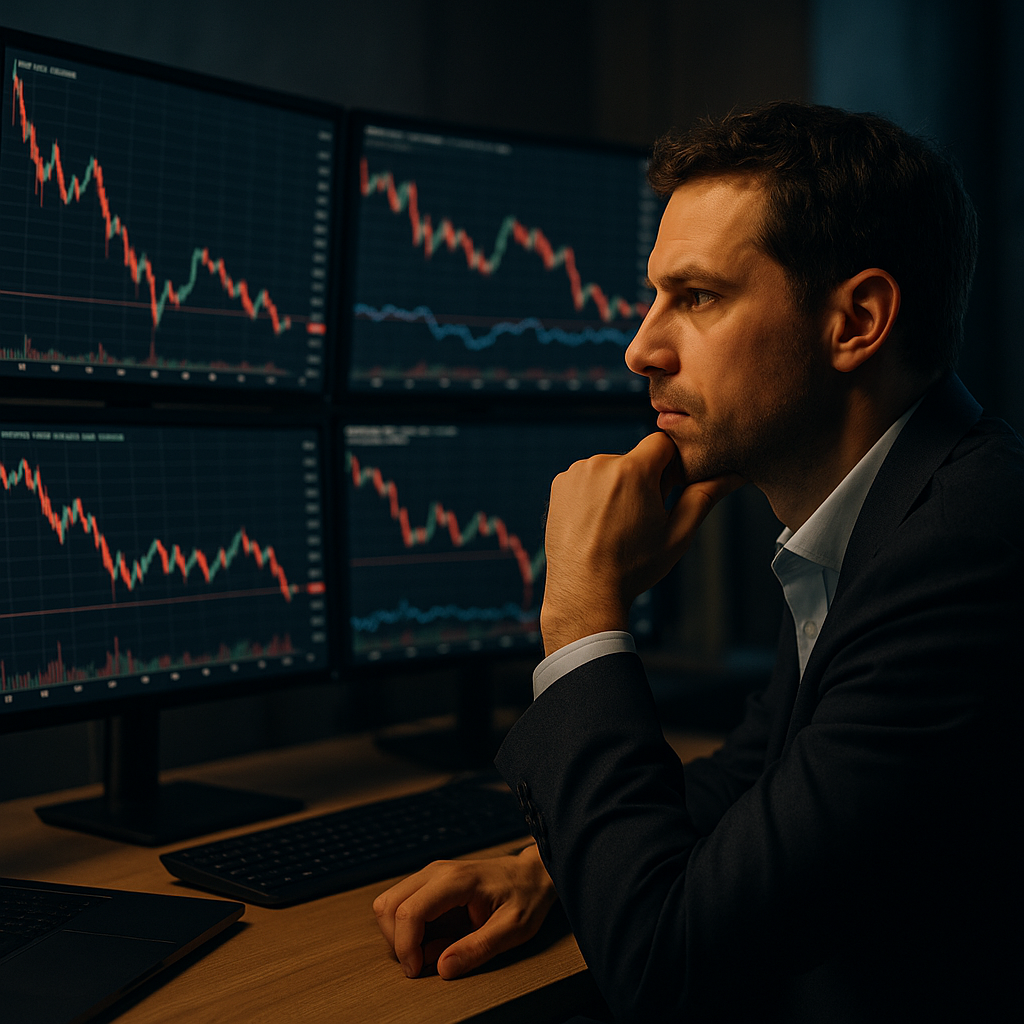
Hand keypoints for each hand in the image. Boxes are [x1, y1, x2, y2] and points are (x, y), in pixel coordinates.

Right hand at [373, 843, 556, 979]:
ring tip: (434, 947)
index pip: (409, 911)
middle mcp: (436, 871)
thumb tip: (442, 968)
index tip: (417, 970)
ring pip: (388, 903)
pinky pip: (402, 905)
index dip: (405, 947)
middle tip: (425, 961)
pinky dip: (408, 928)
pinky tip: (436, 937)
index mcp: (456, 880)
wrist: (531, 875)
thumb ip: (478, 948)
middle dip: (396, 941)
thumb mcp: (512, 929)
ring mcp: (430, 874)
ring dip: (400, 934)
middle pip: (387, 905)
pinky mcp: (429, 883)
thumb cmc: (525, 898)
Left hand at [541, 431, 742, 653]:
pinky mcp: (559, 485)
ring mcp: (575, 474)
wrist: (583, 592)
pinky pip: (586, 479)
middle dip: (644, 480)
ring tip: (616, 525)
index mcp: (632, 470)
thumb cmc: (633, 566)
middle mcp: (600, 463)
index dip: (672, 465)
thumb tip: (733, 473)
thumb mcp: (678, 533)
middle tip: (642, 518)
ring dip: (618, 487)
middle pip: (635, 458)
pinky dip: (594, 494)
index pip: (663, 443)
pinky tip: (596, 524)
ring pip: (610, 469)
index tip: (669, 491)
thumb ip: (705, 495)